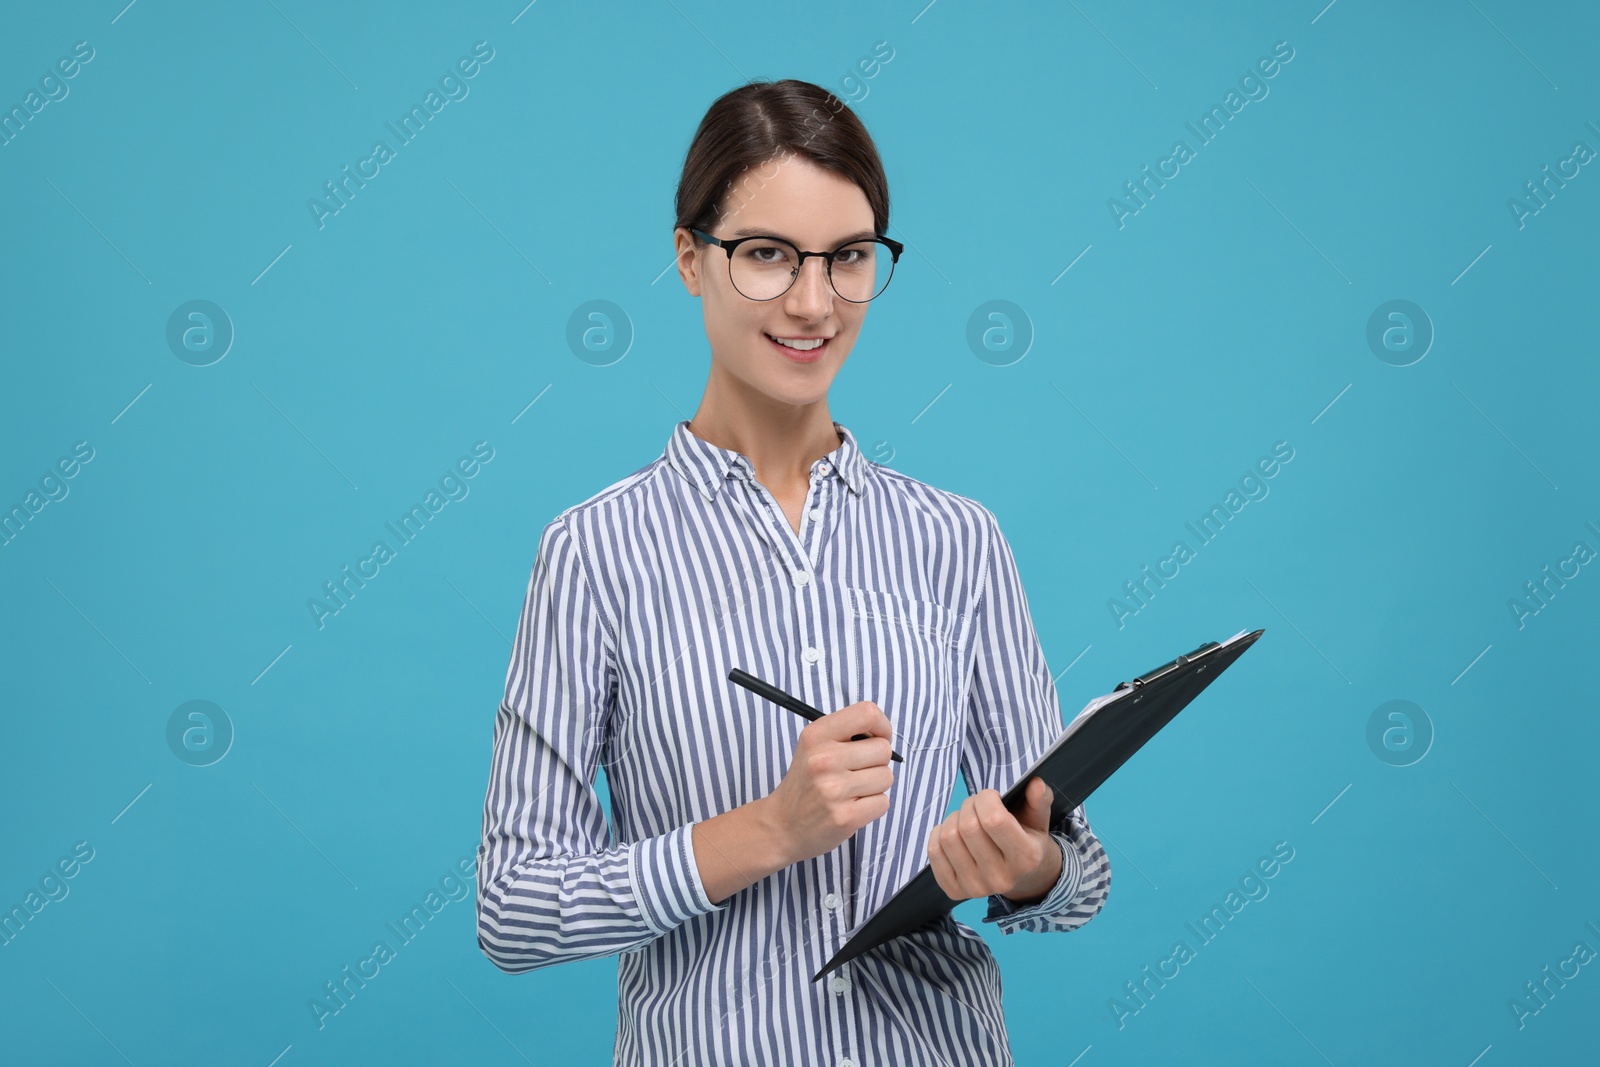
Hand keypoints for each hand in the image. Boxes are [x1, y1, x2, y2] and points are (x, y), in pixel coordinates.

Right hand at [759, 701, 894, 866]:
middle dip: (877, 761)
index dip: (882, 726)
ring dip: (875, 785)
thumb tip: (884, 734)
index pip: (867, 713)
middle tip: (855, 771)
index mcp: (817, 735)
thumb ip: (846, 732)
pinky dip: (873, 805)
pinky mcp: (845, 817)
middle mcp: (824, 759)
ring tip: (852, 790)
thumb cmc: (807, 781)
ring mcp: (834, 789)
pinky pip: (883, 802)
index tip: (876, 739)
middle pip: (883, 749)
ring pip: (886, 777)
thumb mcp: (814, 745)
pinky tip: (852, 806)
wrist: (783, 824)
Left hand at [926, 778, 1061, 904]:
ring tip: (966, 819)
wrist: (1023, 878)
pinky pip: (934, 852)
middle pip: (968, 827)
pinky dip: (938, 833)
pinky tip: (954, 833)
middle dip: (969, 805)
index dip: (986, 799)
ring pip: (948, 837)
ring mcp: (976, 887)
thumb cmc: (1028, 840)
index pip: (994, 820)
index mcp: (1026, 858)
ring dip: (953, 818)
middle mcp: (1001, 878)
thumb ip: (1039, 800)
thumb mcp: (1039, 820)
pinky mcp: (955, 891)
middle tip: (977, 806)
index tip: (991, 796)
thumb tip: (1035, 784)